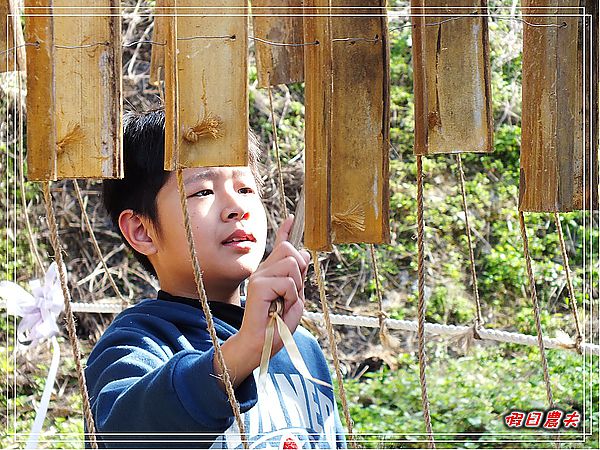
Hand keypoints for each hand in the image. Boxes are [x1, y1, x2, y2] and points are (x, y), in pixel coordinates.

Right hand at [239, 215, 310, 356]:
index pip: (280, 247)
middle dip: (300, 269)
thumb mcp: (294, 300)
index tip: (293, 218)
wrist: (260, 345)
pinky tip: (279, 309)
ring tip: (284, 304)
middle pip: (290, 250)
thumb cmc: (277, 327)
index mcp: (270, 273)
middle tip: (292, 293)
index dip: (287, 231)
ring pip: (291, 264)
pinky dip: (290, 297)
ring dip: (295, 288)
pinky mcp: (258, 284)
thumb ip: (297, 278)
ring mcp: (259, 276)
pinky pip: (287, 282)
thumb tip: (305, 254)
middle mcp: (263, 271)